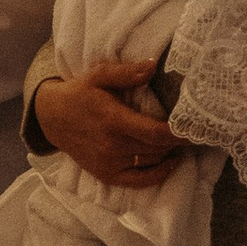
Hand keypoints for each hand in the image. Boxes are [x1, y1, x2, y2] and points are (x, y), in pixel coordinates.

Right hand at [31, 58, 186, 190]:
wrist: (52, 119)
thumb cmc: (79, 93)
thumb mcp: (99, 75)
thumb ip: (127, 73)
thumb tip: (153, 65)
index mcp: (113, 121)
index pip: (155, 132)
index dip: (178, 133)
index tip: (194, 126)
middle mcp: (112, 146)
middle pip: (157, 148)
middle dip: (178, 141)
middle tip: (193, 130)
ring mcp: (109, 163)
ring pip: (151, 162)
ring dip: (170, 153)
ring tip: (182, 141)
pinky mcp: (107, 175)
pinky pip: (140, 180)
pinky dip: (159, 173)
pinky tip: (170, 162)